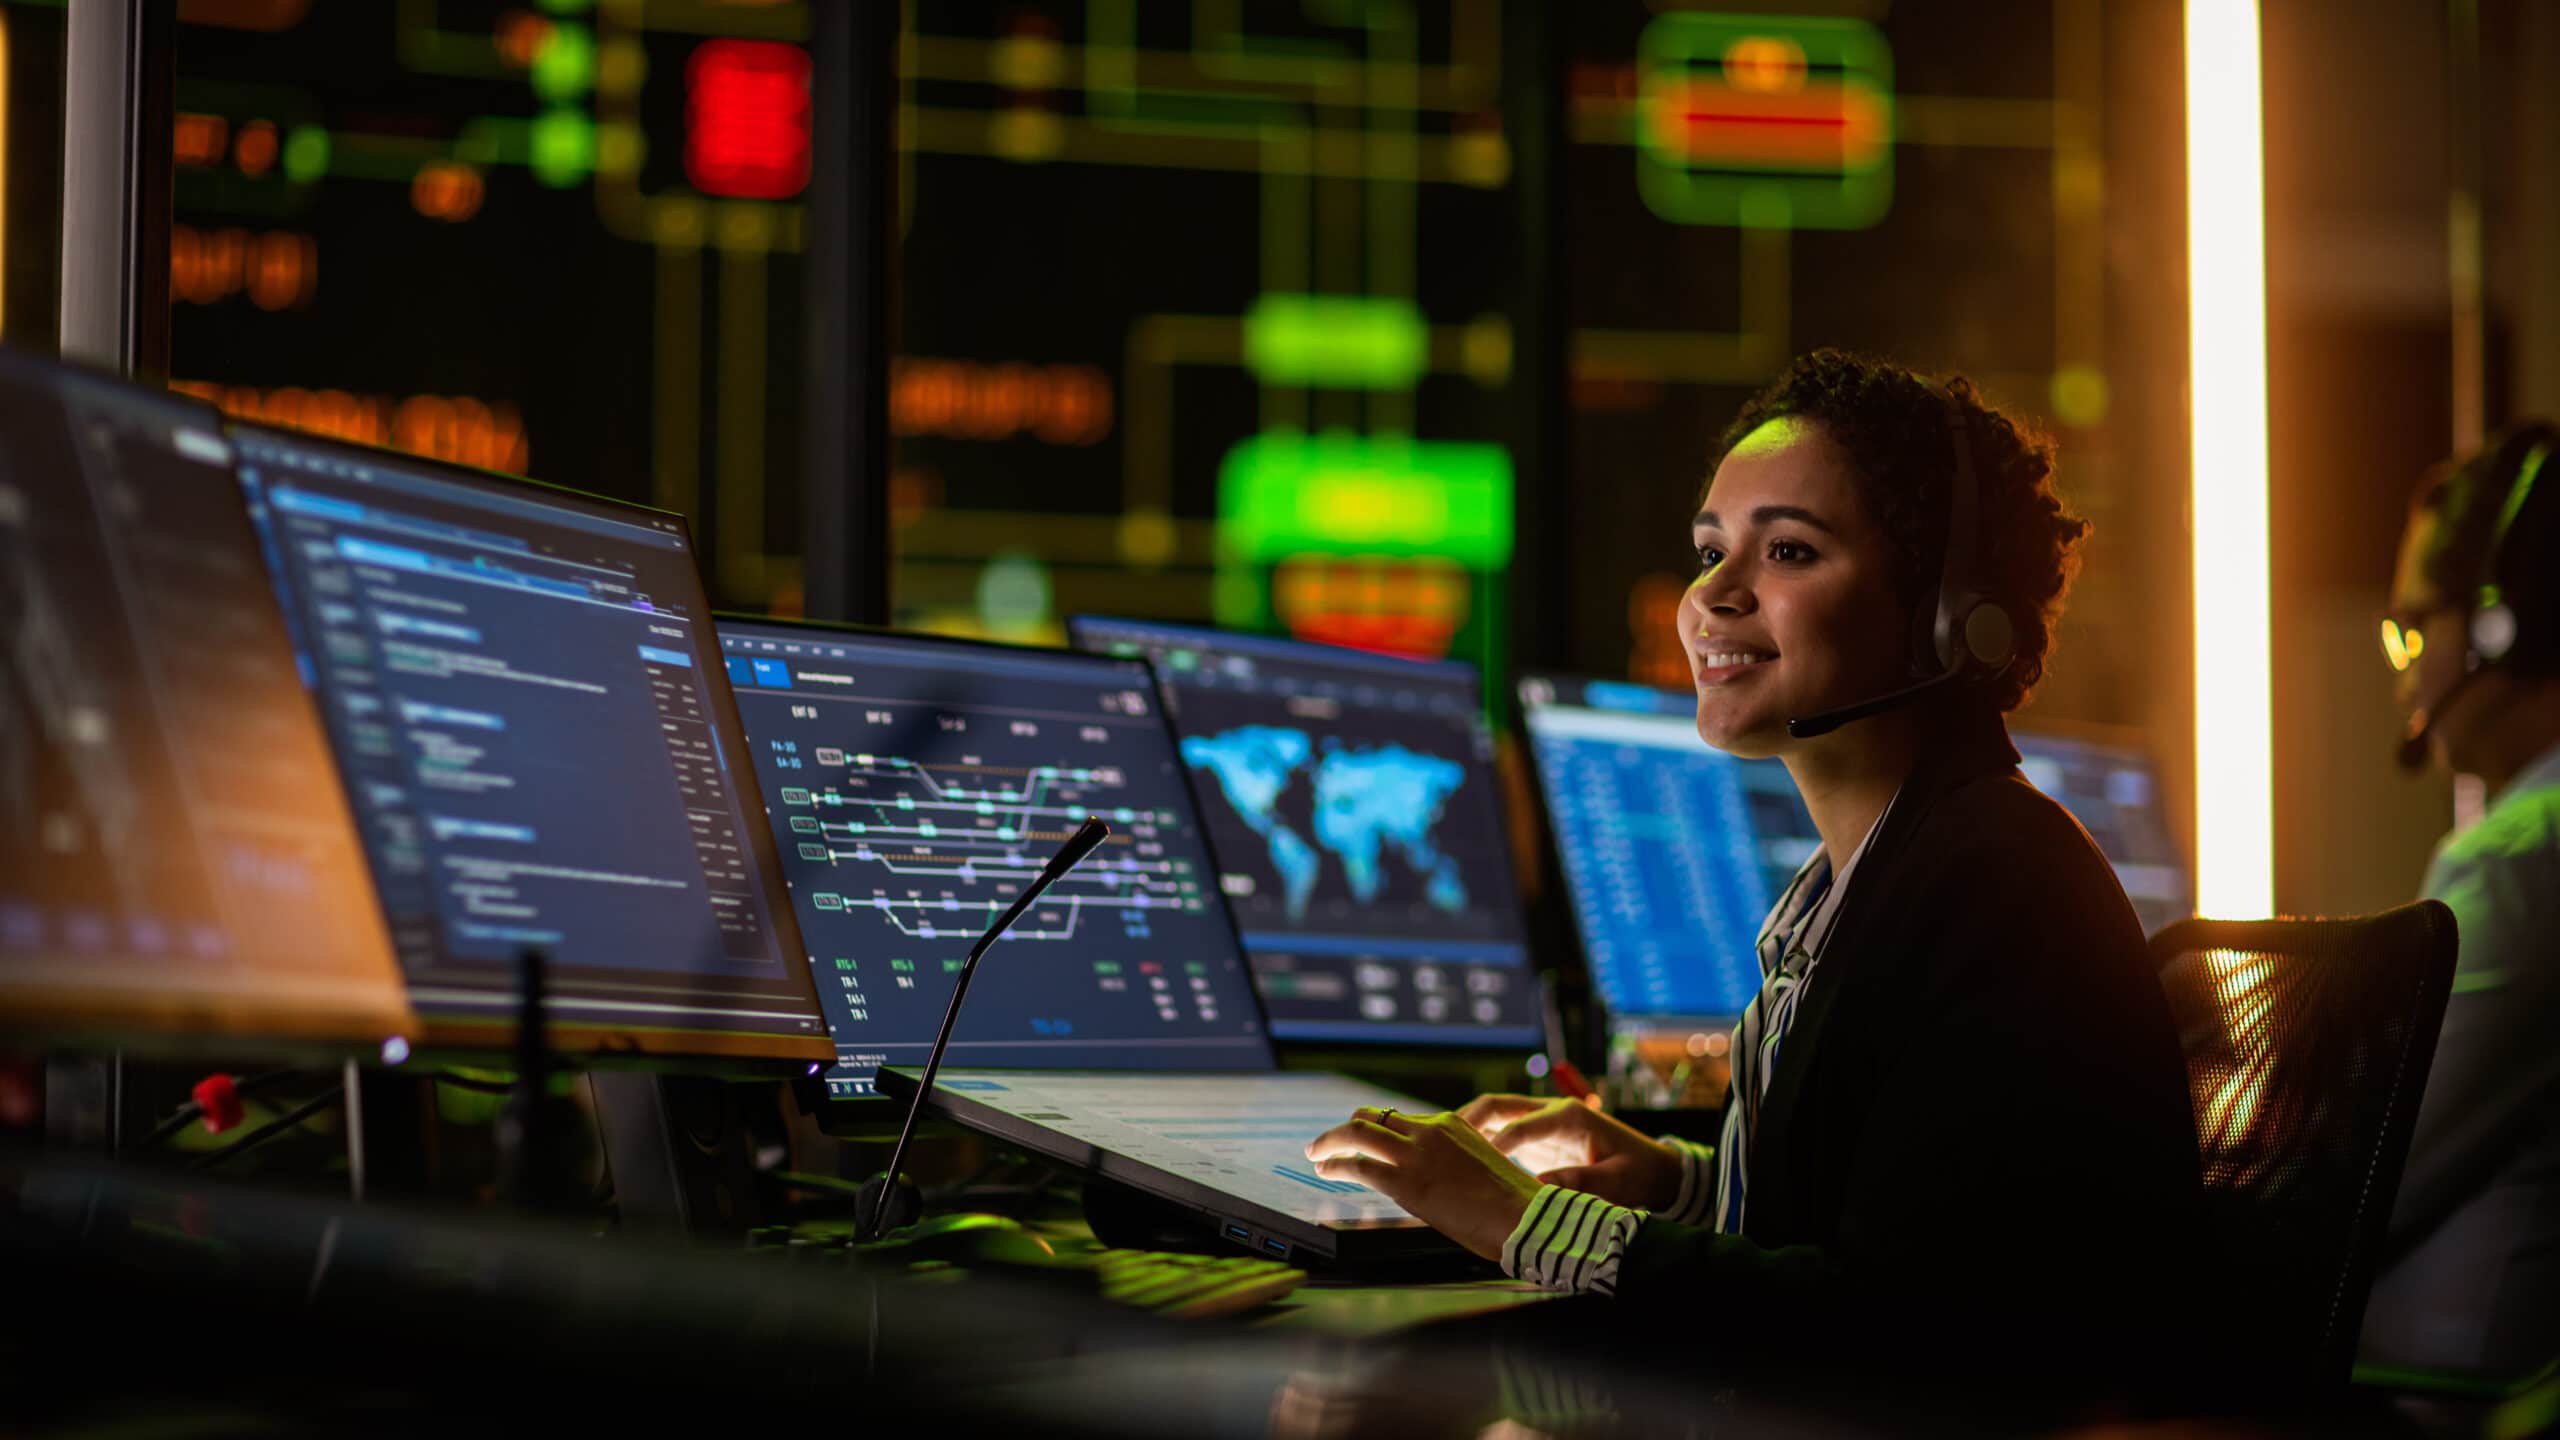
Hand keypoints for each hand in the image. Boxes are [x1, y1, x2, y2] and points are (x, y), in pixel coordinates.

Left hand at [1303, 1106, 1542, 1261]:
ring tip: (1316, 1153)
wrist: (1523, 1216)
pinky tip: (1326, 1172)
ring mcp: (1415, 1154)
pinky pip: (1357, 1166)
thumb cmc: (1511, 1203)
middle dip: (1345, 1128)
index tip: (1362, 1141)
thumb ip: (1454, 1160)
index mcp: (1450, 1124)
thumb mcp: (1481, 1164)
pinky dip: (1335, 1165)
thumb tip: (1439, 1176)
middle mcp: (1428, 1131)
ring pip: (1357, 1133)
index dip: (1376, 1129)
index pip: (1400, 1119)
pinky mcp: (1404, 1182)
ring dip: (1330, 1141)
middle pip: (1372, 1116)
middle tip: (1327, 1142)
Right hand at [1455, 1094, 1684, 1210]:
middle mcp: (1552, 1113)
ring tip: (1440, 1150)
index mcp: (1570, 1116)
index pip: (1523, 1123)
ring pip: (1496, 1118)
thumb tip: (1539, 1186)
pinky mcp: (1539, 1141)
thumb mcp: (1617, 1180)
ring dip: (1469, 1130)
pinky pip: (1503, 1136)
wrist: (1656, 1170)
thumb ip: (1580, 1182)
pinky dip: (1481, 1144)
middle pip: (1500, 1106)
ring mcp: (1543, 1125)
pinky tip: (1462, 1164)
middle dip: (1469, 1119)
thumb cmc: (1639, 1173)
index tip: (1476, 1161)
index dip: (1497, 1141)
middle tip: (1441, 1141)